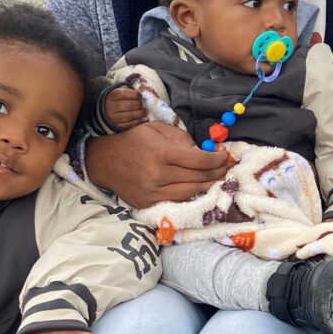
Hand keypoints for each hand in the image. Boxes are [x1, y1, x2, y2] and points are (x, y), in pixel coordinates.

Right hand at [84, 122, 229, 208]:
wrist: (105, 161)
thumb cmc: (134, 141)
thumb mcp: (157, 130)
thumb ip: (182, 139)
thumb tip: (204, 153)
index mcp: (161, 153)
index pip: (200, 161)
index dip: (217, 160)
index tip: (225, 157)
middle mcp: (158, 174)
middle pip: (198, 178)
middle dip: (218, 174)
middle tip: (228, 169)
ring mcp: (153, 192)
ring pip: (191, 193)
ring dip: (209, 188)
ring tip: (220, 181)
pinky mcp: (148, 204)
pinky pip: (177, 201)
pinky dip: (192, 196)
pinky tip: (201, 190)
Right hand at [105, 86, 145, 129]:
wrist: (107, 112)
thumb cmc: (118, 100)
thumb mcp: (120, 91)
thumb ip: (129, 90)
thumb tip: (142, 90)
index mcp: (112, 96)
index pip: (124, 94)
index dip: (134, 94)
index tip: (139, 95)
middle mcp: (111, 107)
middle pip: (129, 105)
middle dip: (138, 104)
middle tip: (142, 104)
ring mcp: (114, 117)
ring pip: (130, 115)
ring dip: (140, 113)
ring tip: (144, 111)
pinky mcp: (118, 126)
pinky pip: (130, 124)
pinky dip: (138, 121)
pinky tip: (141, 118)